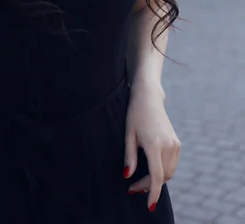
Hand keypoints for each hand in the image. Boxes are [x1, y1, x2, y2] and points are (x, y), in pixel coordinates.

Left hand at [123, 86, 180, 211]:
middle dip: (149, 186)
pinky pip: (172, 164)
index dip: (153, 193)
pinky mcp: (177, 143)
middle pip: (162, 177)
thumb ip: (129, 156)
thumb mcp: (128, 134)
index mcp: (154, 144)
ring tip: (141, 182)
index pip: (156, 176)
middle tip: (133, 188)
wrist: (149, 98)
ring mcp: (175, 144)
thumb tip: (128, 176)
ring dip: (157, 180)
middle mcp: (168, 145)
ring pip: (169, 172)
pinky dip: (163, 171)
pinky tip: (150, 171)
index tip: (149, 206)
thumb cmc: (135, 114)